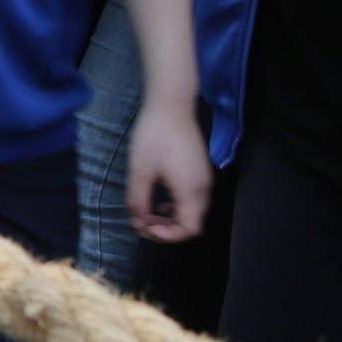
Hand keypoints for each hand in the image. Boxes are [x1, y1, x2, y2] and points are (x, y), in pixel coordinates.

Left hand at [125, 94, 210, 243]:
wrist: (171, 105)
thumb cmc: (154, 136)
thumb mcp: (139, 171)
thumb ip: (138, 200)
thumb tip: (138, 221)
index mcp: (191, 190)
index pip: (190, 229)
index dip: (168, 236)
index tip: (145, 228)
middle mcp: (203, 188)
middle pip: (192, 224)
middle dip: (166, 230)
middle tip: (141, 223)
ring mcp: (204, 179)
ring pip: (192, 212)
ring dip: (170, 219)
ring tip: (146, 215)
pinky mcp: (199, 172)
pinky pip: (192, 199)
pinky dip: (176, 207)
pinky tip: (158, 202)